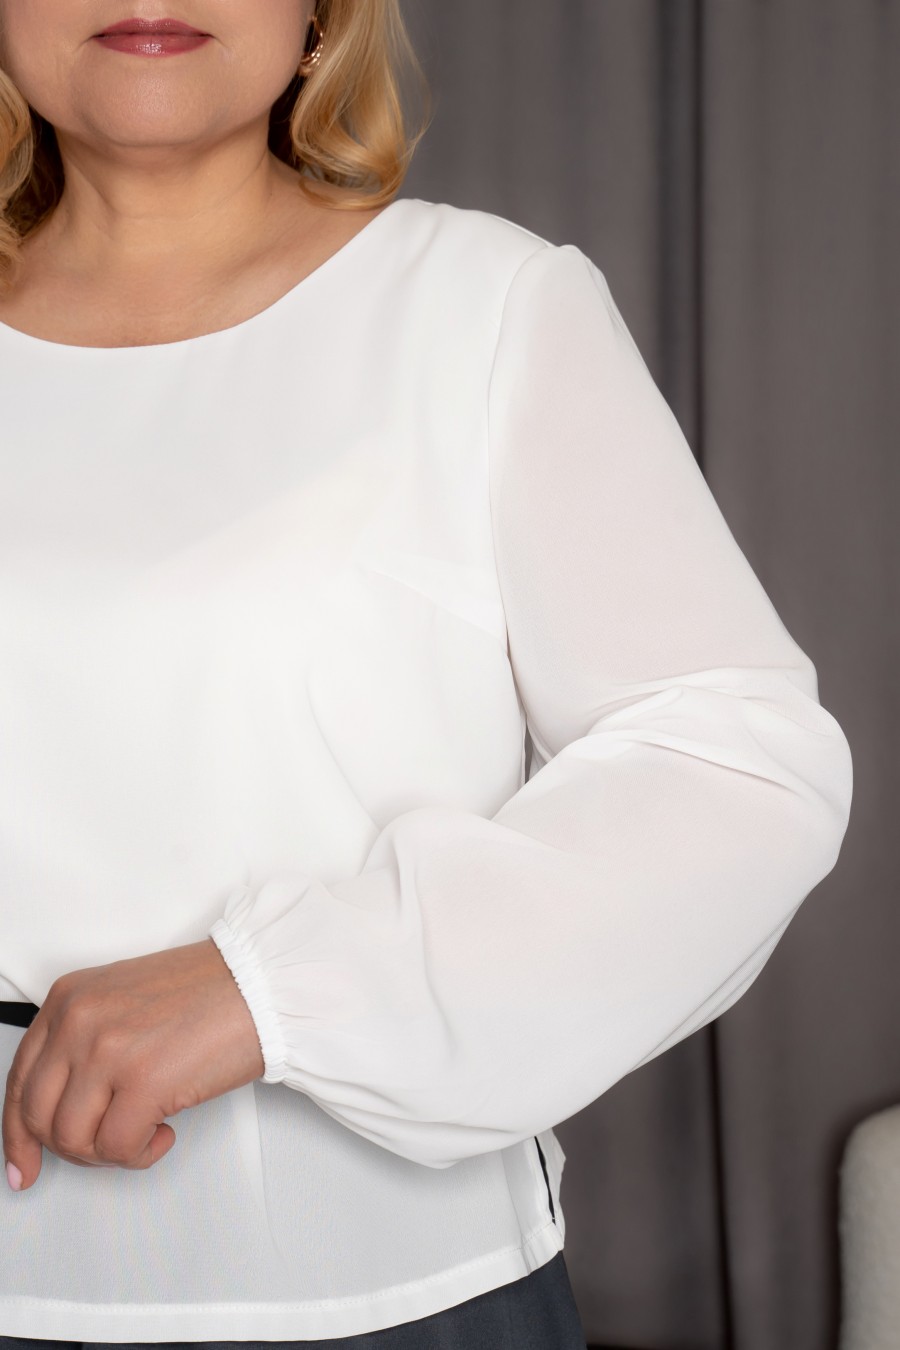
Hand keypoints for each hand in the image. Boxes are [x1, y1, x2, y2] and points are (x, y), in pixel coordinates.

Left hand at [2, 938, 264, 1190]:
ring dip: (109, 1152)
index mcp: (69, 999)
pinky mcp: (143, 1083)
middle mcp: (79, 1021)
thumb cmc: (207, 992)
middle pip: (39, 1117)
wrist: (260, 984)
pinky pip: (117, 1149)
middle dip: (71, 1147)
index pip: (20, 1080)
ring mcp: (107, 1051)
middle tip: (104, 1148)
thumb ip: (84, 1042)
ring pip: (73, 1140)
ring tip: (142, 1132)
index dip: (18, 1135)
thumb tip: (64, 1106)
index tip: (25, 1164)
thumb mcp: (123, 1001)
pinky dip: (140, 1154)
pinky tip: (162, 1133)